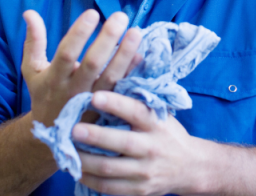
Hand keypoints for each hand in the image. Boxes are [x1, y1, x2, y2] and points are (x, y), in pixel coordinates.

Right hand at [22, 10, 141, 126]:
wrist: (54, 137)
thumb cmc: (43, 95)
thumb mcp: (32, 70)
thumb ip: (33, 42)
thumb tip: (29, 12)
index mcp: (54, 79)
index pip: (66, 54)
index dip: (79, 34)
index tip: (92, 13)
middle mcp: (73, 91)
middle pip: (92, 64)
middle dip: (107, 39)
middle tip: (120, 17)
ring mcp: (92, 102)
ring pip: (111, 78)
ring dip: (125, 54)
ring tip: (136, 32)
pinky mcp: (107, 110)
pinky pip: (122, 90)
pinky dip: (132, 73)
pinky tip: (141, 55)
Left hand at [73, 92, 206, 195]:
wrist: (189, 167)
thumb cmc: (166, 133)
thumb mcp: (159, 114)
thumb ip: (138, 100)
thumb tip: (113, 72)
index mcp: (156, 124)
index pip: (136, 111)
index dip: (115, 104)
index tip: (94, 96)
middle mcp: (152, 147)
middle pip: (121, 143)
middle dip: (95, 136)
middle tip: (73, 129)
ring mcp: (145, 171)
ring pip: (110, 169)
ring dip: (84, 160)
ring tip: (66, 150)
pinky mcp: (138, 190)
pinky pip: (108, 187)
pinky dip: (89, 178)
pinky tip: (76, 169)